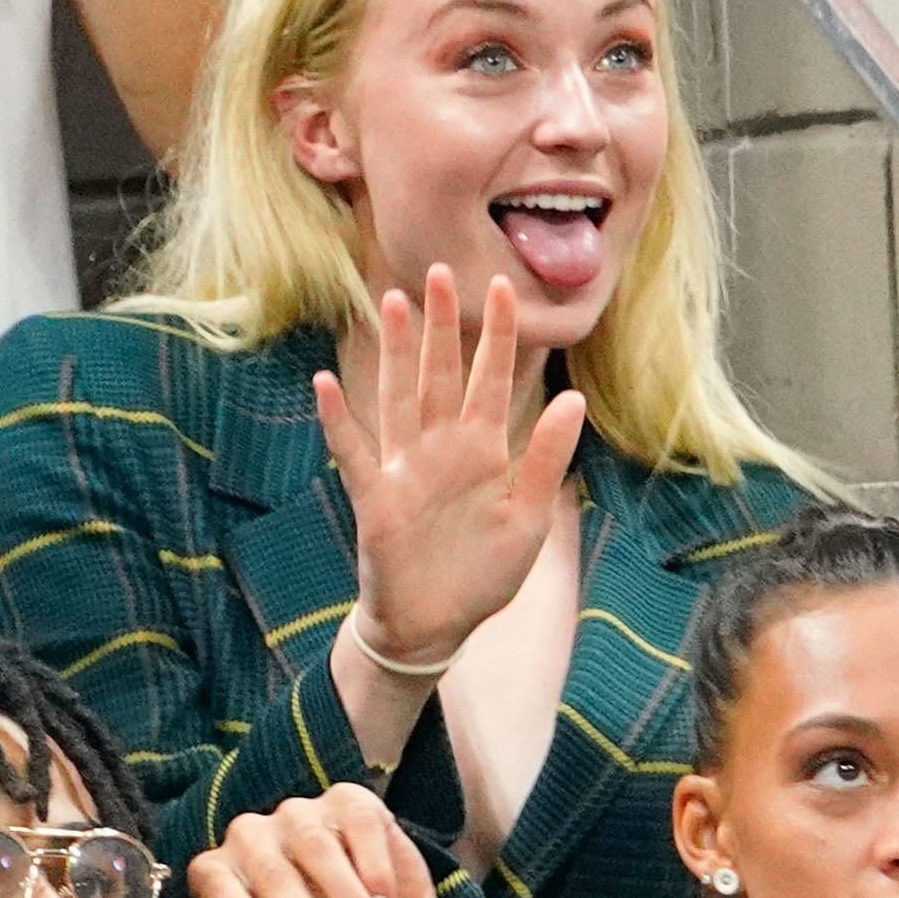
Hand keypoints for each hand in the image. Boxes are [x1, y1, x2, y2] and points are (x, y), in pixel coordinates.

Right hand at [317, 269, 586, 668]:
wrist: (435, 626)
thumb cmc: (481, 574)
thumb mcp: (528, 519)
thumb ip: (546, 459)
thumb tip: (574, 397)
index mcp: (485, 451)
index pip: (493, 381)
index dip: (498, 336)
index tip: (504, 287)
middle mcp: (442, 449)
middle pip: (440, 374)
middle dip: (441, 325)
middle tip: (441, 271)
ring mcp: (406, 469)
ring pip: (399, 397)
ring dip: (396, 353)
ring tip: (394, 302)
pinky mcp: (376, 498)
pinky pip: (354, 452)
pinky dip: (338, 421)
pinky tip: (324, 384)